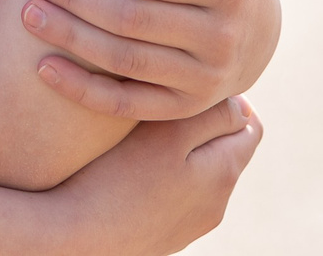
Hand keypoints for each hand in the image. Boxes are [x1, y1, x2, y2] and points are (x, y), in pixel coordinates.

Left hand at [24, 0, 280, 120]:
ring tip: (30, 15)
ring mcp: (203, 80)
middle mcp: (221, 39)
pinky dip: (82, 90)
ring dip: (70, 38)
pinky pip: (125, 105)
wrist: (257, 39)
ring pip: (124, 59)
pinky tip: (43, 68)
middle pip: (132, 18)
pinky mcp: (183, 109)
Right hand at [44, 95, 262, 255]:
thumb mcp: (168, 134)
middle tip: (169, 104)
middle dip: (208, 126)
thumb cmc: (118, 178)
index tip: (190, 85)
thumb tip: (243, 105)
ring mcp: (192, 225)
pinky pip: (180, 198)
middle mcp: (217, 205)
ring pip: (203, 175)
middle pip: (228, 151)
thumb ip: (212, 116)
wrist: (73, 236)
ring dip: (187, 153)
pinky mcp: (166, 236)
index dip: (226, 100)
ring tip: (150, 134)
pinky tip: (136, 169)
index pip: (249, 126)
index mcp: (226, 174)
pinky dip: (168, 178)